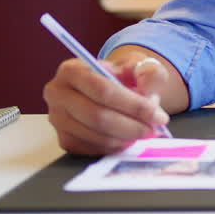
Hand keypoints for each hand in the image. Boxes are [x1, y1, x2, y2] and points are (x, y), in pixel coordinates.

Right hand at [44, 48, 172, 154]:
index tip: (157, 115)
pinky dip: (115, 147)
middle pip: (97, 116)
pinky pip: (93, 149)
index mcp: (72, 70)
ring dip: (126, 138)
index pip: (103, 90)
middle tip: (154, 129)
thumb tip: (149, 93)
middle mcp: (58, 94)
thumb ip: (149, 73)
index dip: (132, 105)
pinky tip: (129, 139)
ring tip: (145, 133)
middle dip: (131, 126)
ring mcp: (58, 120)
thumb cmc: (123, 74)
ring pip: (96, 136)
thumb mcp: (139, 64)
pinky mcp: (64, 140)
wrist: (111, 86)